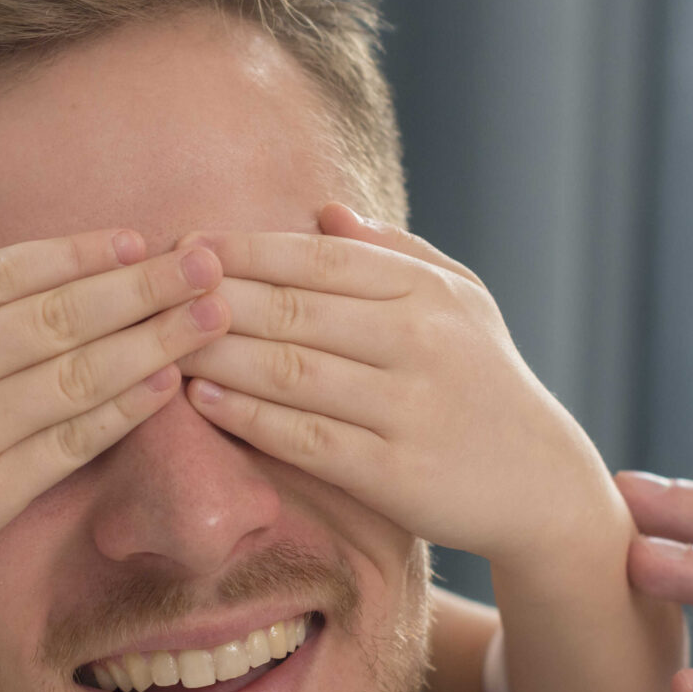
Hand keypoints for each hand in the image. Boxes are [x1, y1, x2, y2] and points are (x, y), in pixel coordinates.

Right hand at [0, 212, 229, 614]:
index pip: (5, 273)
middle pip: (57, 314)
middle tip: (208, 262)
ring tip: (212, 316)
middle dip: (142, 286)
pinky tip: (168, 384)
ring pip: (76, 373)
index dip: (79, 254)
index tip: (139, 240)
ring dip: (153, 340)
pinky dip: (123, 410)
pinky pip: (70, 441)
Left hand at [178, 204, 608, 566]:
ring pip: (291, 371)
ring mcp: (409, 408)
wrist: (540, 481)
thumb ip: (393, 252)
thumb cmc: (483, 379)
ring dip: (216, 355)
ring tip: (159, 343)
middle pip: (293, 310)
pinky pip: (307, 438)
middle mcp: (420, 341)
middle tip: (152, 291)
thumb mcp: (461, 300)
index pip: (318, 258)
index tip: (184, 243)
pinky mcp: (396, 474)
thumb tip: (322, 210)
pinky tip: (202, 401)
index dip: (244, 249)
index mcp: (427, 292)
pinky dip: (249, 417)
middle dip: (213, 297)